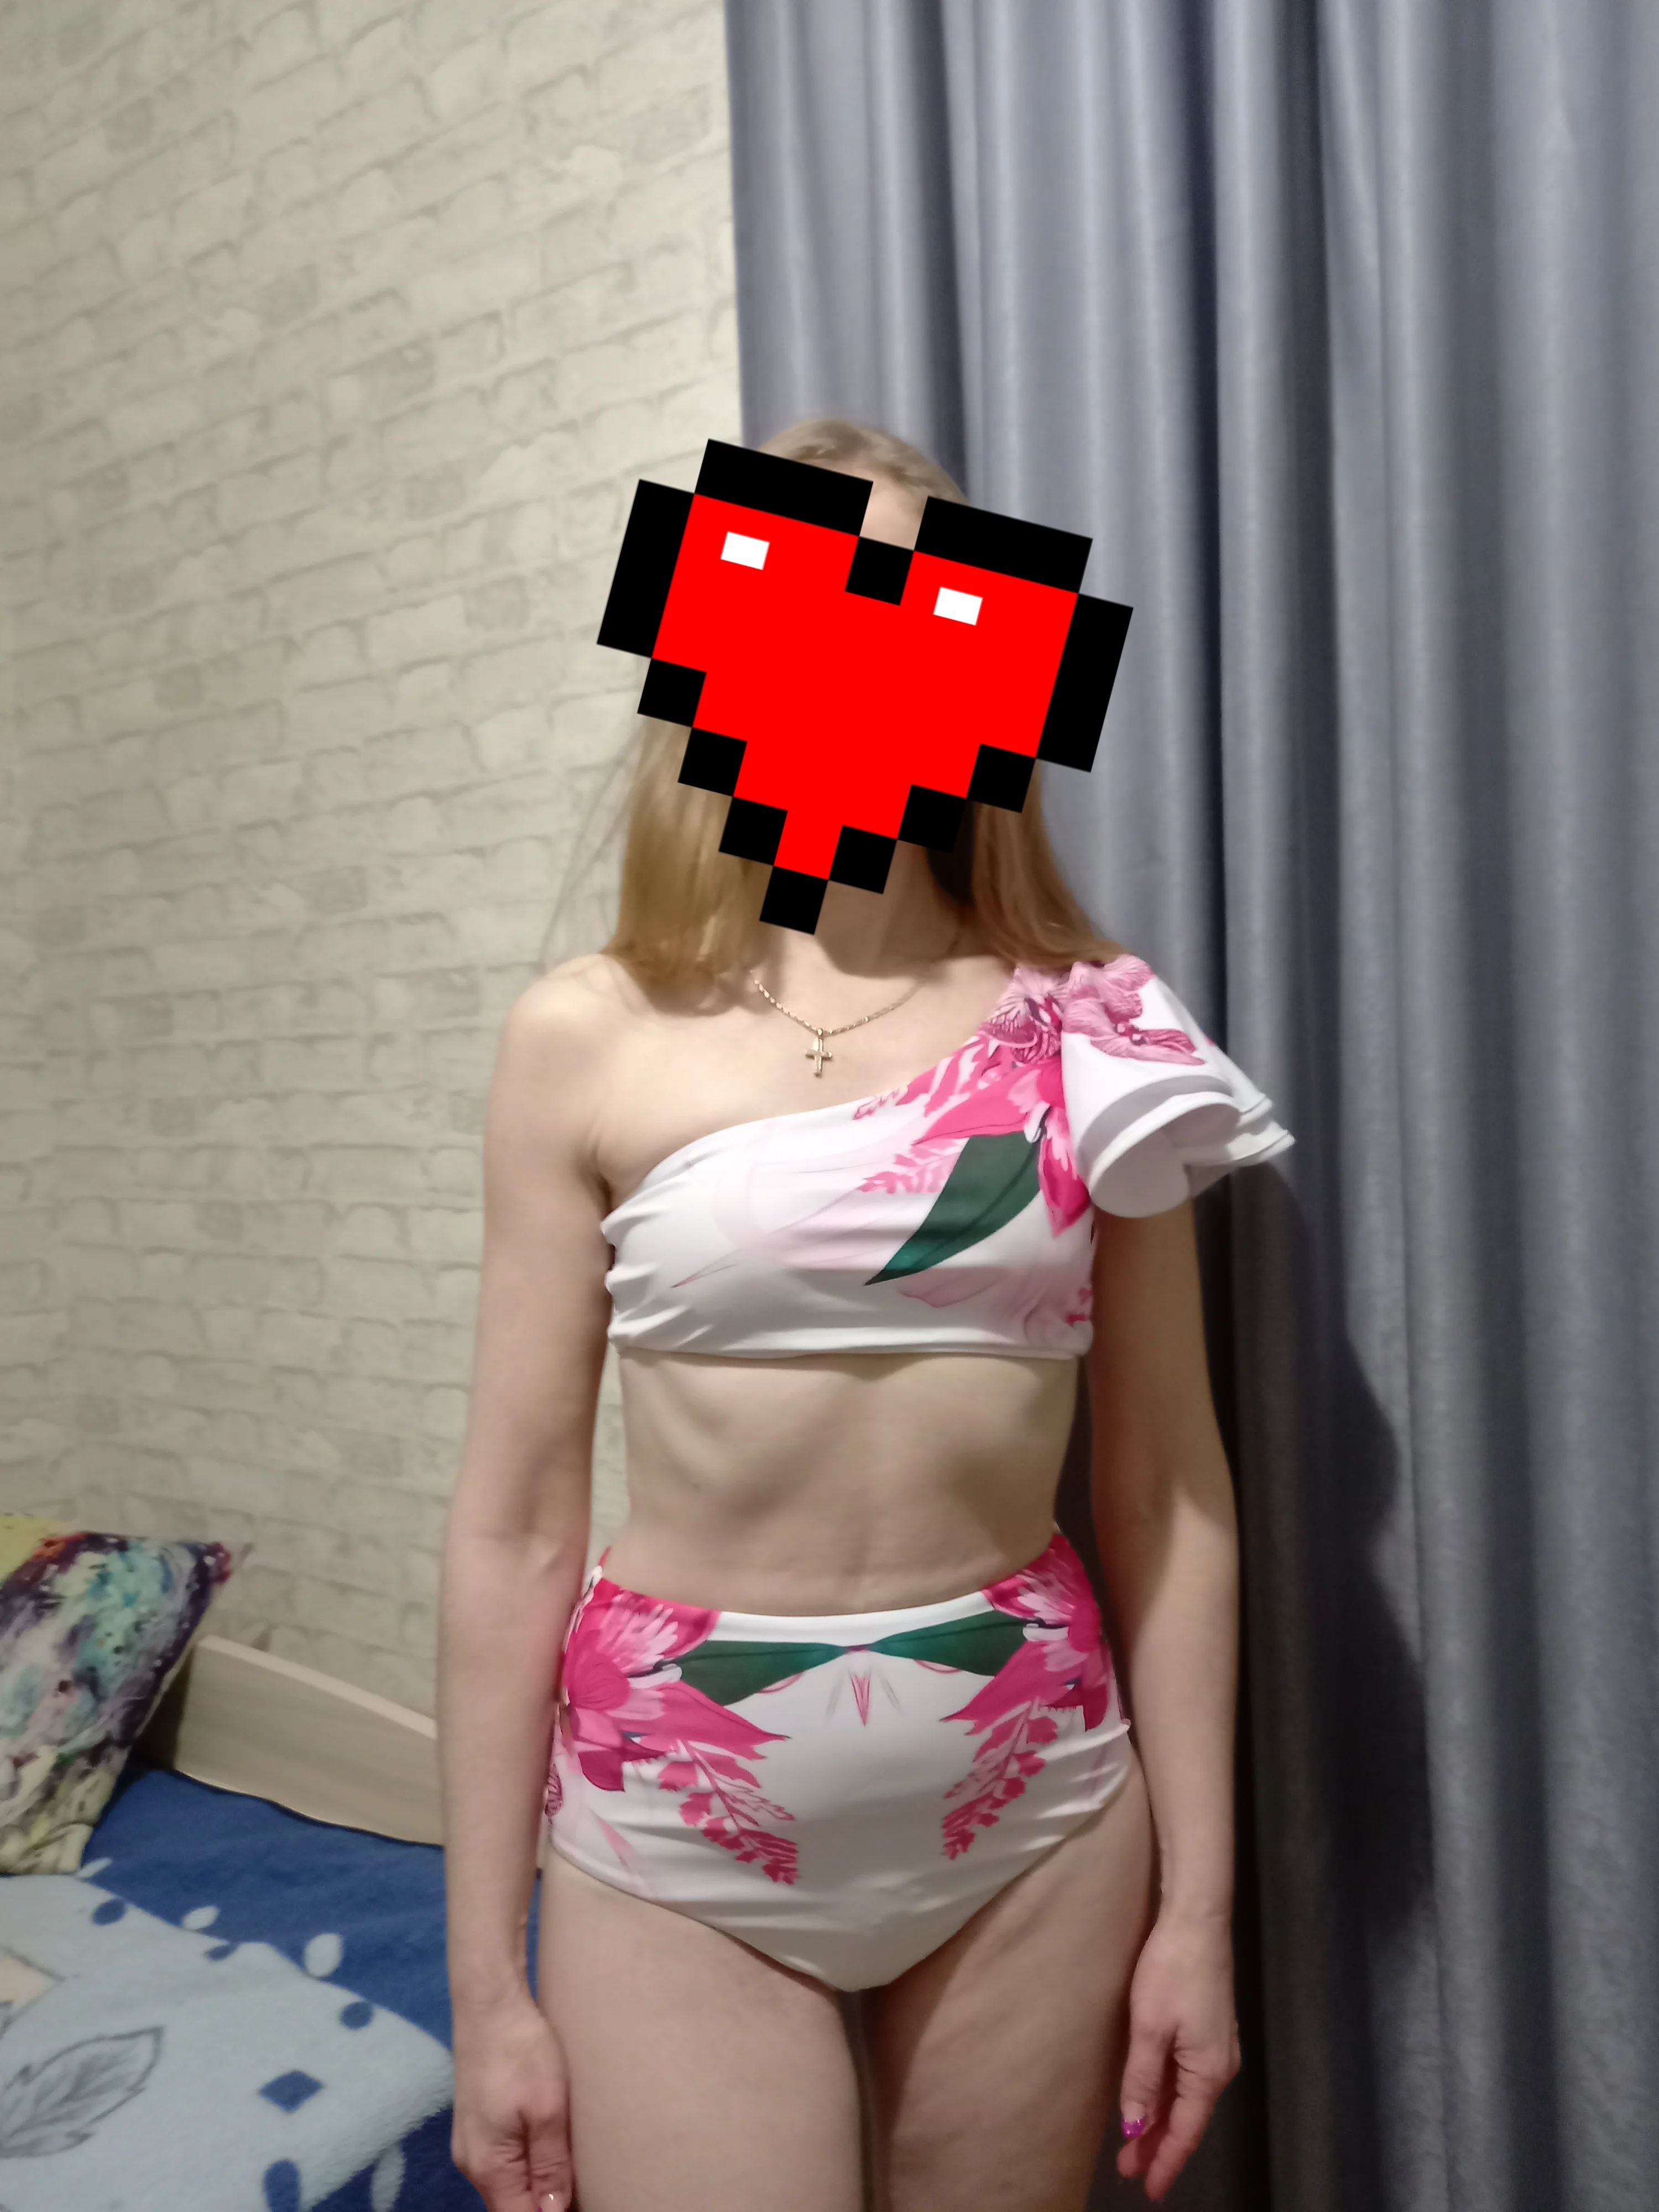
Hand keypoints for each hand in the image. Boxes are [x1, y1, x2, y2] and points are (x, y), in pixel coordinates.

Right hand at [450, 1990, 575, 2211]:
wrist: (490, 2001)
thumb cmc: (521, 2052)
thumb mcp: (547, 2111)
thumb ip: (551, 2168)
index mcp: (488, 2168)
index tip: (585, 2204)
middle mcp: (473, 2163)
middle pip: (512, 2206)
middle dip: (546, 2205)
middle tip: (586, 2190)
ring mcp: (472, 2142)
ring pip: (508, 2185)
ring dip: (538, 2188)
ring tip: (576, 2176)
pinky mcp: (478, 2122)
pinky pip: (504, 2162)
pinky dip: (528, 2167)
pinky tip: (552, 2152)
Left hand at [1114, 1908, 1240, 2198]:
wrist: (1196, 1920)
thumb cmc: (1172, 1972)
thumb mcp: (1149, 2028)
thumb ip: (1142, 2081)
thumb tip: (1136, 2130)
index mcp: (1208, 2072)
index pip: (1186, 2132)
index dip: (1165, 2162)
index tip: (1147, 2188)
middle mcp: (1219, 2066)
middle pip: (1187, 2118)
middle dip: (1159, 2146)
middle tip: (1128, 2171)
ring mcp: (1215, 2046)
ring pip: (1186, 2097)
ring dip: (1161, 2121)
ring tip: (1133, 2145)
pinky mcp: (1207, 2028)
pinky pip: (1186, 2075)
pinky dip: (1167, 2095)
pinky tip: (1150, 2101)